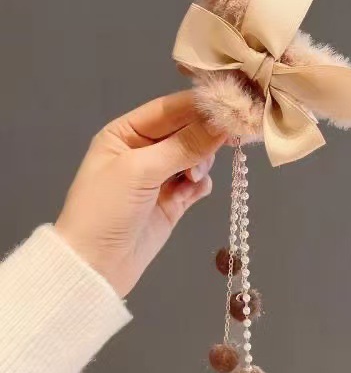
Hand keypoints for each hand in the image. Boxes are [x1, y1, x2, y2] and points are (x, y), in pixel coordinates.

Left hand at [55, 91, 224, 296]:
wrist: (96, 267)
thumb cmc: (107, 208)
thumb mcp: (141, 170)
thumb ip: (184, 145)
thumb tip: (223, 123)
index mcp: (127, 133)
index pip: (170, 109)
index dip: (200, 106)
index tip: (232, 106)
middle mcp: (145, 150)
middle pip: (188, 131)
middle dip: (204, 137)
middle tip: (228, 141)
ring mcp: (161, 176)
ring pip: (197, 156)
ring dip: (200, 164)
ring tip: (191, 179)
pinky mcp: (173, 200)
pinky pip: (198, 183)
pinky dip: (200, 185)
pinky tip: (192, 193)